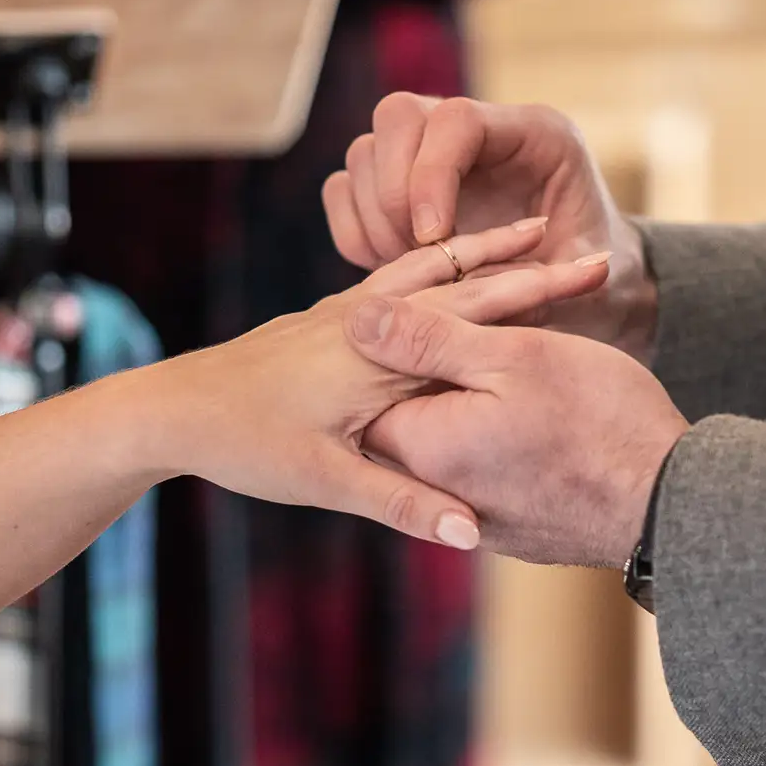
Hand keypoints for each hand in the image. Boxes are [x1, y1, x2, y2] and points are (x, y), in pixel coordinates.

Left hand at [147, 219, 612, 548]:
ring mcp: (341, 313)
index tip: (595, 272)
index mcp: (381, 349)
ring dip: (476, 252)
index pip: (480, 311)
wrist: (170, 410)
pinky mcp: (322, 320)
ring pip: (423, 269)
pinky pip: (392, 279)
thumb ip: (403, 503)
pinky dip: (432, 264)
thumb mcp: (328, 482)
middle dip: (520, 260)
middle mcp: (364, 318)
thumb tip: (470, 532)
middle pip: (459, 278)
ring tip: (520, 233)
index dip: (542, 291)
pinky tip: (440, 267)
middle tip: (575, 240)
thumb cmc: (246, 446)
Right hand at [323, 94, 658, 358]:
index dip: (432, 175)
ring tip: (407, 274)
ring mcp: (429, 153)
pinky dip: (356, 233)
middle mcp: (476, 131)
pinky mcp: (397, 186)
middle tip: (414, 258)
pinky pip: (346, 191)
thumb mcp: (587, 278)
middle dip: (394, 194)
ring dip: (374, 219)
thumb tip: (500, 288)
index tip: (432, 240)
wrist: (589, 293)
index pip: (457, 121)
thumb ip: (548, 279)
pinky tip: (389, 274)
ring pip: (365, 155)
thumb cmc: (595, 283)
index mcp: (534, 134)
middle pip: (397, 118)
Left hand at [346, 292, 688, 567]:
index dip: (405, 328)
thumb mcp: (511, 358)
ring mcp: (472, 513)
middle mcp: (433, 487)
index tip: (439, 302)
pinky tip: (531, 411)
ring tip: (515, 369)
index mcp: (421, 441)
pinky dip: (496, 432)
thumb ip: (429, 340)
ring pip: (451, 435)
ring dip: (473, 396)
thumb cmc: (598, 423)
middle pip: (409, 406)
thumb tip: (359, 320)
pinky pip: (482, 467)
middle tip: (482, 330)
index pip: (375, 376)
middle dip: (436, 360)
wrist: (668, 505)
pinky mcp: (509, 525)